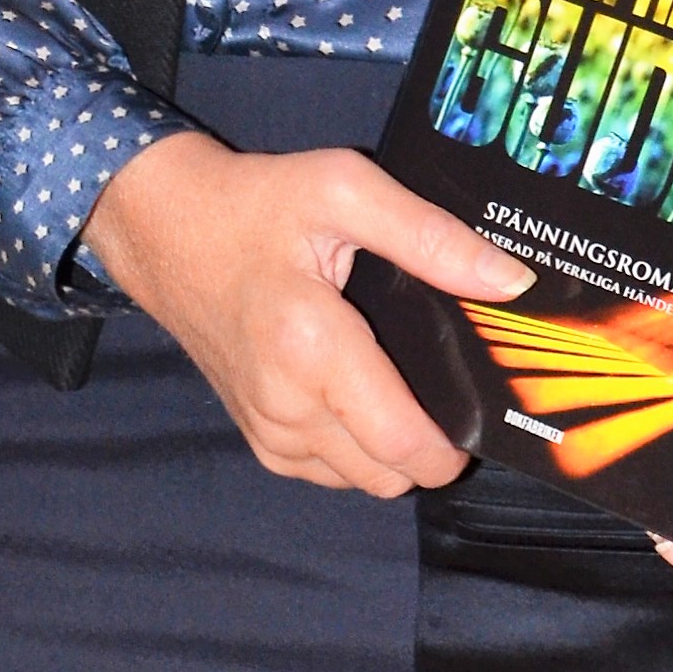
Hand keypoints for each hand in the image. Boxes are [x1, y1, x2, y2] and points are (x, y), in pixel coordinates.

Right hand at [79, 130, 529, 492]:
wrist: (161, 226)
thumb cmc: (253, 204)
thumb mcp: (343, 190)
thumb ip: (430, 237)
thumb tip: (511, 283)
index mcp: (311, 348)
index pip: (405, 445)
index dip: (456, 441)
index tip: (478, 402)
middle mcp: (285, 405)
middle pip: (392, 476)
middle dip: (432, 444)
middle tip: (442, 381)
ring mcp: (266, 429)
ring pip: (363, 481)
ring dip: (393, 449)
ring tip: (398, 381)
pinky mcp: (255, 436)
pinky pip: (328, 472)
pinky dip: (356, 449)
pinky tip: (359, 393)